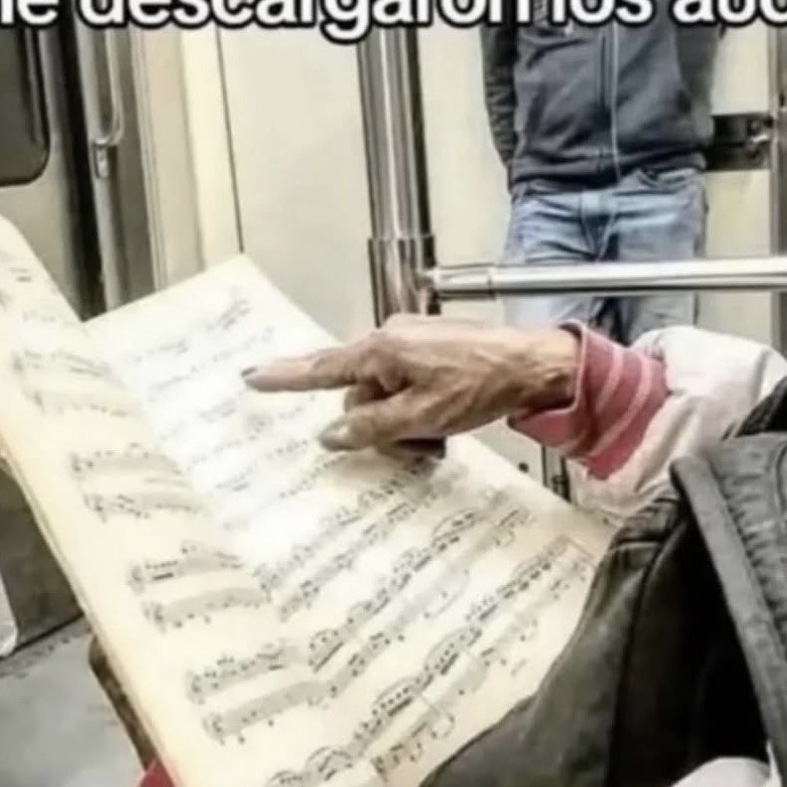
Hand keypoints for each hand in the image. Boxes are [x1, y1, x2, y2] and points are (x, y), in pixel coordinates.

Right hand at [243, 314, 578, 451]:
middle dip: (381, 426)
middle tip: (419, 447)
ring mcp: (415, 343)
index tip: (251, 377)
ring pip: (387, 395)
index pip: (323, 368)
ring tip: (439, 438)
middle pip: (361, 395)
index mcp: (382, 349)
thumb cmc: (482, 386)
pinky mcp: (435, 350)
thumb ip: (371, 428)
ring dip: (406, 423)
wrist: (535, 365)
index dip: (285, 378)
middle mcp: (392, 338)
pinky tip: (446, 423)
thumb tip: (329, 435)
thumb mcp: (422, 418)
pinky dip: (420, 410)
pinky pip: (409, 386)